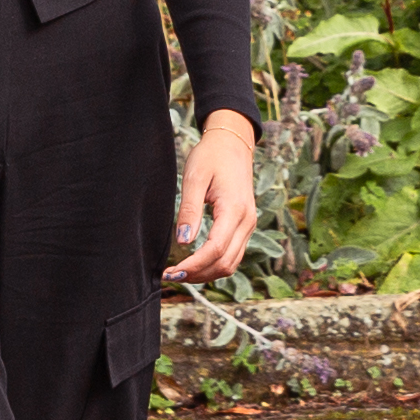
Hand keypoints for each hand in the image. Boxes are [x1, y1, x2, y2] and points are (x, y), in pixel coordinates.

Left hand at [163, 111, 259, 286]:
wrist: (232, 144)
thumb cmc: (211, 156)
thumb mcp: (194, 178)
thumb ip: (189, 210)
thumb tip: (183, 241)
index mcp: (234, 209)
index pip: (214, 250)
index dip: (192, 266)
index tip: (170, 272)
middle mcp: (247, 222)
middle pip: (224, 263)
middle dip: (197, 275)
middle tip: (170, 276)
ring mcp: (249, 226)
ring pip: (231, 264)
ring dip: (206, 274)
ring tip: (180, 273)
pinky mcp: (245, 227)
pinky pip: (233, 255)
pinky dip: (214, 265)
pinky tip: (195, 264)